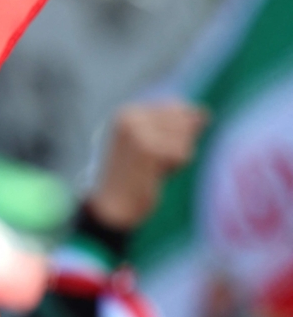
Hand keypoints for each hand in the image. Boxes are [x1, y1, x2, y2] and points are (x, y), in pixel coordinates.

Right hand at [87, 101, 207, 230]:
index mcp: (127, 113)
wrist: (111, 209)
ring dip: (176, 157)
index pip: (175, 108)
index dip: (176, 133)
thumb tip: (205, 114)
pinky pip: (183, 153)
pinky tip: (154, 175)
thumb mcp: (151, 144)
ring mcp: (138, 133)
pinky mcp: (149, 150)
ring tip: (151, 169)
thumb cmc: (131, 178)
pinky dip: (175, 168)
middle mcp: (130, 118)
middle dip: (176, 144)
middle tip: (150, 163)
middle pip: (183, 120)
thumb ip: (177, 126)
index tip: (150, 153)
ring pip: (185, 136)